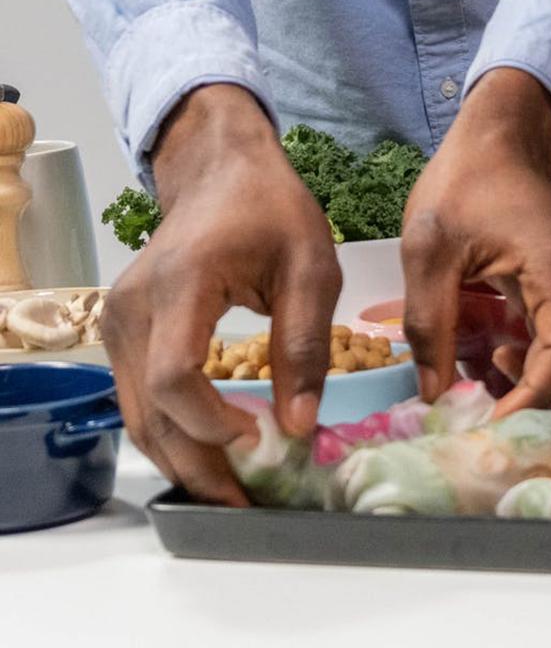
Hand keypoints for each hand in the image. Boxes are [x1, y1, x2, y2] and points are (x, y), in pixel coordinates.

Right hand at [101, 86, 340, 505]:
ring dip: (182, 457)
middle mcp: (132, 307)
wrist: (222, 171)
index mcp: (184, 282)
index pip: (179, 375)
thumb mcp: (312, 264)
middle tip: (247, 501)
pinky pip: (140, 397)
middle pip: (150, 411)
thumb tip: (300, 426)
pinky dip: (172, 431)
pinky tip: (213, 450)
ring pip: (138, 415)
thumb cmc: (272, 210)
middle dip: (197, 464)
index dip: (213, 422)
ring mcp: (116, 322)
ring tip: (234, 489)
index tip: (261, 441)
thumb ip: (306, 343)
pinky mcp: (119, 332)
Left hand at [399, 68, 550, 417]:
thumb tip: (433, 397)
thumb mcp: (429, 250)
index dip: (530, 403)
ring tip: (483, 379)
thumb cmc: (464, 184)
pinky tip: (495, 355)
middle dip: (541, 407)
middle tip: (484, 415)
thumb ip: (429, 325)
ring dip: (541, 390)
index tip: (486, 429)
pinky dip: (541, 368)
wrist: (500, 138)